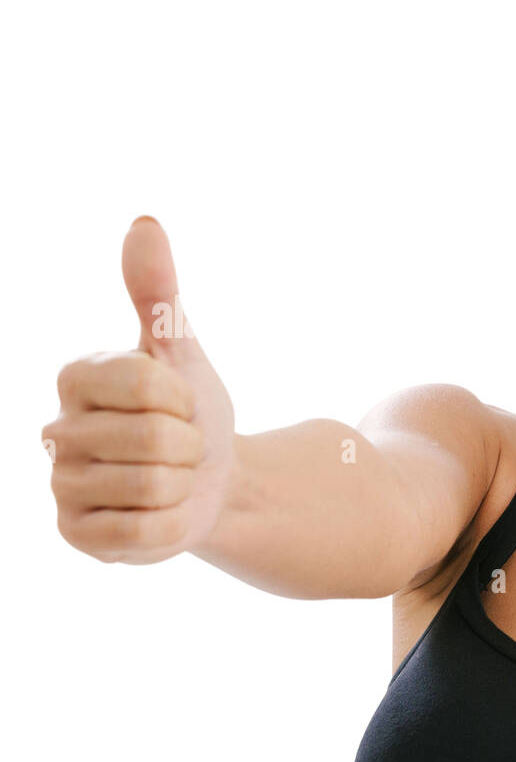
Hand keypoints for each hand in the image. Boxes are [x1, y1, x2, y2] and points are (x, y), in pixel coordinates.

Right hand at [42, 217, 236, 563]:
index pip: (148, 385)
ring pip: (153, 487)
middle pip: (154, 439)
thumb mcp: (183, 353)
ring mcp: (62, 487)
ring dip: (184, 486)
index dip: (186, 401)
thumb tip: (144, 224)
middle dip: (189, 446)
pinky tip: (163, 513)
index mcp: (75, 377)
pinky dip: (174, 524)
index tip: (183, 406)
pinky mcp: (77, 536)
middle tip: (181, 448)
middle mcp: (56, 431)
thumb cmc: (192, 412)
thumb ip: (159, 294)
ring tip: (172, 478)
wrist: (213, 482)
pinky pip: (147, 534)